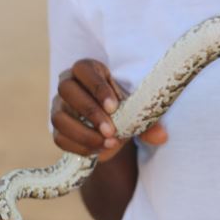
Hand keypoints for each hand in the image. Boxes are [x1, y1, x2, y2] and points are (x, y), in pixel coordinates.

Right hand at [51, 59, 167, 162]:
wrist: (113, 123)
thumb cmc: (123, 105)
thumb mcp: (136, 106)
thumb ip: (148, 119)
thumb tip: (161, 136)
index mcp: (87, 68)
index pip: (84, 70)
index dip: (98, 88)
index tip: (115, 106)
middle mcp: (68, 83)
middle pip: (67, 90)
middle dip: (90, 111)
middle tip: (111, 130)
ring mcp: (59, 106)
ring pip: (59, 117)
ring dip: (83, 133)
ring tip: (107, 143)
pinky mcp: (57, 127)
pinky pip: (59, 137)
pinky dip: (78, 146)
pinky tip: (98, 150)